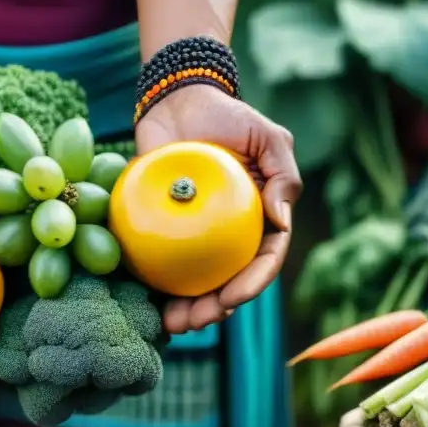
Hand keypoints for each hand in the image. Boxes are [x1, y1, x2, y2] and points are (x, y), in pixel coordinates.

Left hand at [135, 84, 302, 332]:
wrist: (178, 101)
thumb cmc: (229, 117)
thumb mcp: (268, 138)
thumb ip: (283, 176)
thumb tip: (281, 222)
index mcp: (260, 221)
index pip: (262, 261)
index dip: (251, 285)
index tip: (231, 298)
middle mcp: (228, 235)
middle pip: (226, 282)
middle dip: (214, 310)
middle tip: (194, 322)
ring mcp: (194, 235)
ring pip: (192, 281)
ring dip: (184, 309)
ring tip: (170, 325)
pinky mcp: (159, 227)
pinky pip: (156, 261)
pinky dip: (152, 284)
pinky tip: (144, 301)